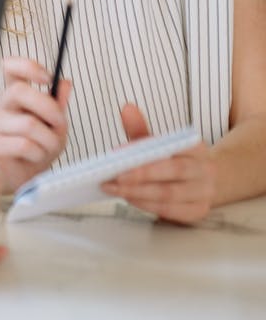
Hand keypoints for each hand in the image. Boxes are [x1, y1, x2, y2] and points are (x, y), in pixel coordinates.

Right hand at [0, 57, 70, 192]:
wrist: (26, 178)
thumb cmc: (38, 149)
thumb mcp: (55, 125)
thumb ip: (58, 104)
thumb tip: (65, 83)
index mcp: (13, 96)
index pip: (10, 68)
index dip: (27, 67)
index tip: (46, 78)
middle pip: (19, 91)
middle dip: (48, 108)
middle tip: (59, 123)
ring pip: (28, 124)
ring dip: (49, 139)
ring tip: (49, 147)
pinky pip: (24, 145)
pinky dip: (39, 153)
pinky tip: (35, 156)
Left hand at [100, 103, 214, 224]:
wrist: (206, 181)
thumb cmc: (174, 160)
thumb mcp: (159, 143)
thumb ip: (141, 129)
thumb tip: (127, 109)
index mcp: (196, 147)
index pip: (172, 147)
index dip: (145, 151)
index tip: (118, 152)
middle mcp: (205, 169)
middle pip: (174, 171)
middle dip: (140, 175)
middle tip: (113, 177)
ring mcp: (204, 192)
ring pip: (171, 194)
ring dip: (139, 192)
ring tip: (115, 189)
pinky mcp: (198, 211)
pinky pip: (172, 211)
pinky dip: (148, 206)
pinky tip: (130, 199)